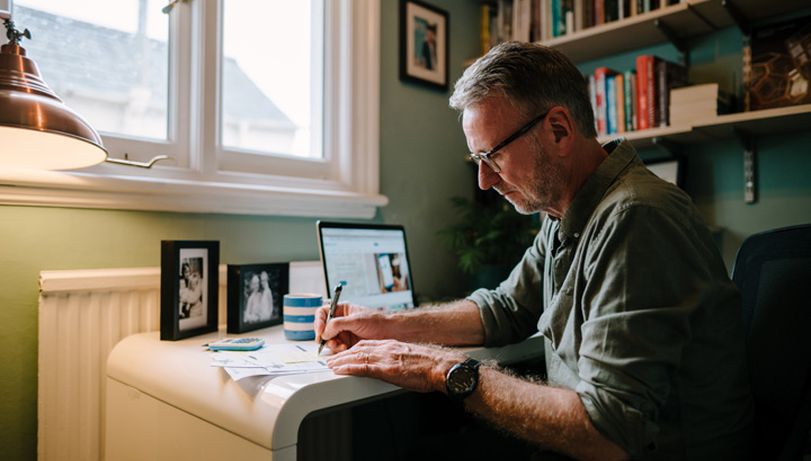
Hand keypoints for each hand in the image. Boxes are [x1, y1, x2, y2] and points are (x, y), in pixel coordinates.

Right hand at [315, 302, 385, 352]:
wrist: (390, 334)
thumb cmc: (377, 322)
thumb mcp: (355, 320)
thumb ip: (337, 324)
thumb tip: (324, 332)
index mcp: (342, 310)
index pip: (323, 313)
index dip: (319, 321)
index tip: (320, 330)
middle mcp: (340, 322)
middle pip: (323, 328)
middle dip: (324, 335)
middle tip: (327, 340)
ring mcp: (343, 333)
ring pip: (328, 340)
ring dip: (332, 344)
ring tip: (341, 345)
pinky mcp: (347, 344)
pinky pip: (336, 348)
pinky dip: (338, 349)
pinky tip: (345, 348)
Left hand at [326, 339, 464, 392]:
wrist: (441, 366)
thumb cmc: (431, 365)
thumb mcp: (412, 357)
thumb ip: (400, 359)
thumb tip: (397, 367)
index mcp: (393, 346)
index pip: (369, 344)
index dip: (355, 348)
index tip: (346, 352)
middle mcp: (387, 348)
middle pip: (359, 348)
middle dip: (344, 353)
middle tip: (333, 358)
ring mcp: (385, 358)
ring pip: (357, 356)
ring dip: (341, 360)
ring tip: (331, 365)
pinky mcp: (386, 369)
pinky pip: (362, 367)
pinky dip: (348, 368)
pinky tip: (339, 370)